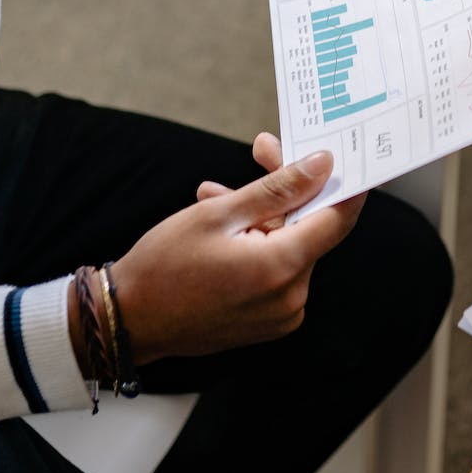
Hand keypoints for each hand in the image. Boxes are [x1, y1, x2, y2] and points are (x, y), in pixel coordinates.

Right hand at [105, 144, 365, 362]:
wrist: (127, 320)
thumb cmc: (163, 266)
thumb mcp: (218, 214)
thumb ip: (277, 188)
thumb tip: (323, 165)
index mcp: (281, 269)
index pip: (338, 218)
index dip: (345, 182)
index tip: (341, 154)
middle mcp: (290, 298)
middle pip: (308, 228)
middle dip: (285, 190)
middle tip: (260, 150)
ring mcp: (280, 315)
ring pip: (288, 247)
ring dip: (261, 215)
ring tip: (216, 194)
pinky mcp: (267, 321)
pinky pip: (275, 271)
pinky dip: (256, 243)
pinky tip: (222, 225)